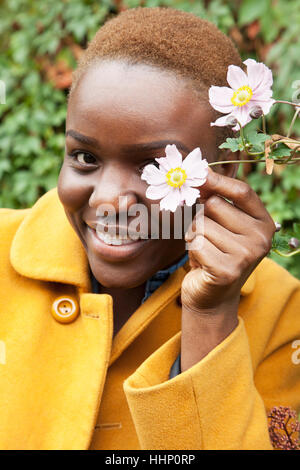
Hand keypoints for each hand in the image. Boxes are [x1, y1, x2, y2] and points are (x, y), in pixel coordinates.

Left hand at [181, 166, 276, 313]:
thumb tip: (202, 173)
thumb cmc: (214, 254)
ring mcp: (247, 255)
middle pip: (214, 205)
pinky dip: (192, 252)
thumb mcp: (222, 225)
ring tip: (205, 253)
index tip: (199, 173)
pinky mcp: (228, 270)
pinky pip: (195, 243)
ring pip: (201, 224)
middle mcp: (261, 238)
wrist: (211, 297)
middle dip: (200, 218)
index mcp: (263, 223)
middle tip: (207, 238)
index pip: (242, 191)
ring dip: (194, 237)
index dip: (218, 180)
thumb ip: (216, 200)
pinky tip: (201, 264)